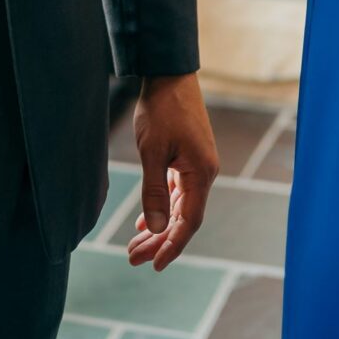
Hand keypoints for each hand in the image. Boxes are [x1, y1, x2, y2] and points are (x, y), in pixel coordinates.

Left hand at [127, 74, 218, 271]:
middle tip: (133, 259)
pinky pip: (177, 190)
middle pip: (184, 217)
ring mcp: (198, 164)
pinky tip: (146, 220)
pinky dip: (162, 206)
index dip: (172, 246)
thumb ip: (154, 191)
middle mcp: (205, 173)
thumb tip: (157, 229)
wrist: (169, 74)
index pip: (189, 222)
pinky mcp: (189, 156)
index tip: (153, 265)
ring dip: (159, 226)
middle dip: (159, 240)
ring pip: (180, 205)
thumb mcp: (152, 152)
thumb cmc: (161, 110)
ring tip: (135, 245)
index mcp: (201, 174)